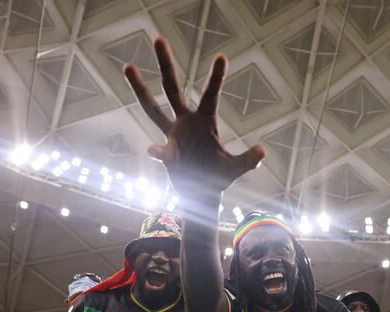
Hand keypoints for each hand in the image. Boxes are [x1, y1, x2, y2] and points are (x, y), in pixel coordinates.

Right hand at [124, 38, 265, 193]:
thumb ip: (248, 160)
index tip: (222, 55)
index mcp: (205, 121)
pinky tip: (155, 152)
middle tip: (159, 38)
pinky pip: (160, 150)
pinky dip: (159, 153)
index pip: (210, 95)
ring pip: (152, 107)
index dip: (216, 77)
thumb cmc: (219, 177)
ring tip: (127, 65)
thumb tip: (262, 151)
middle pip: (172, 88)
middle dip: (166, 65)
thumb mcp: (235, 169)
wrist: (201, 194)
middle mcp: (187, 121)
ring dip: (140, 88)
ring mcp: (172, 133)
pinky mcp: (164, 150)